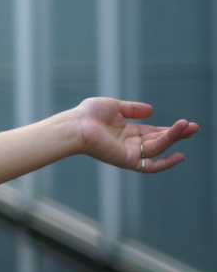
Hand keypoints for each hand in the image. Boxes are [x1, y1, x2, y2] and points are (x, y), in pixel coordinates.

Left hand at [73, 98, 198, 173]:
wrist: (75, 126)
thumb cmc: (88, 115)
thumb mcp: (114, 106)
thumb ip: (132, 109)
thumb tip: (152, 110)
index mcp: (127, 131)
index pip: (153, 132)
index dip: (170, 129)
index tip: (186, 124)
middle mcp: (130, 144)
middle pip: (159, 141)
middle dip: (178, 134)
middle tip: (195, 127)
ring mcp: (129, 153)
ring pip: (158, 149)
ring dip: (173, 139)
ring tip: (187, 127)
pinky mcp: (127, 161)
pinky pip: (150, 166)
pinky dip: (165, 162)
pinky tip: (180, 155)